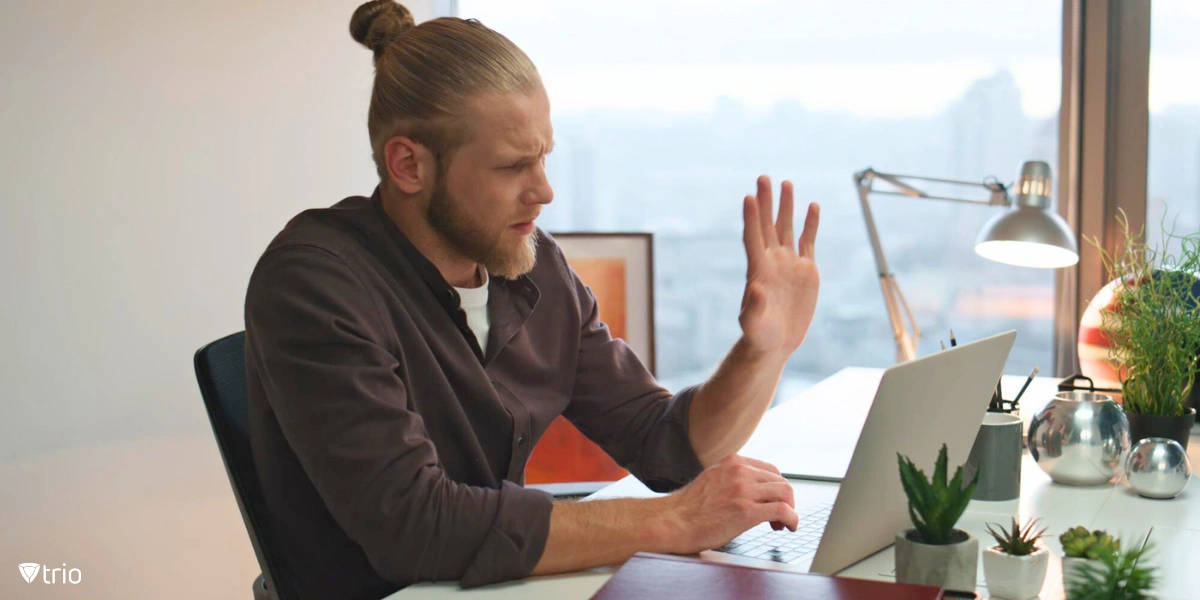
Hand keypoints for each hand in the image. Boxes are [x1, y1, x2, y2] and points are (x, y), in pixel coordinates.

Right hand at [657, 454, 798, 554]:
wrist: (671, 522)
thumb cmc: (688, 508)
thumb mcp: (713, 480)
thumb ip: (732, 480)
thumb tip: (751, 493)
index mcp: (732, 462)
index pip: (770, 470)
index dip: (776, 488)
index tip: (773, 502)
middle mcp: (740, 472)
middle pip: (780, 481)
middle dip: (785, 500)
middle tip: (778, 517)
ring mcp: (744, 490)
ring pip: (786, 493)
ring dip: (790, 510)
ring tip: (781, 524)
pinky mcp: (746, 511)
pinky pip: (783, 510)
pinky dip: (792, 519)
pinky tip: (788, 527)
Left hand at [739, 175, 819, 356]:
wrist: (776, 341)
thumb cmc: (759, 334)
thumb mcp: (753, 324)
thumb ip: (754, 307)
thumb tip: (756, 288)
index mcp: (757, 269)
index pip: (753, 237)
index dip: (751, 218)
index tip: (749, 197)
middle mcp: (772, 261)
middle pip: (768, 225)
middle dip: (766, 202)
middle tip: (763, 177)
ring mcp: (788, 263)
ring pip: (787, 228)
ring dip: (786, 206)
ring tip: (786, 183)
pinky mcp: (805, 269)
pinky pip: (808, 241)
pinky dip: (810, 224)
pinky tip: (812, 206)